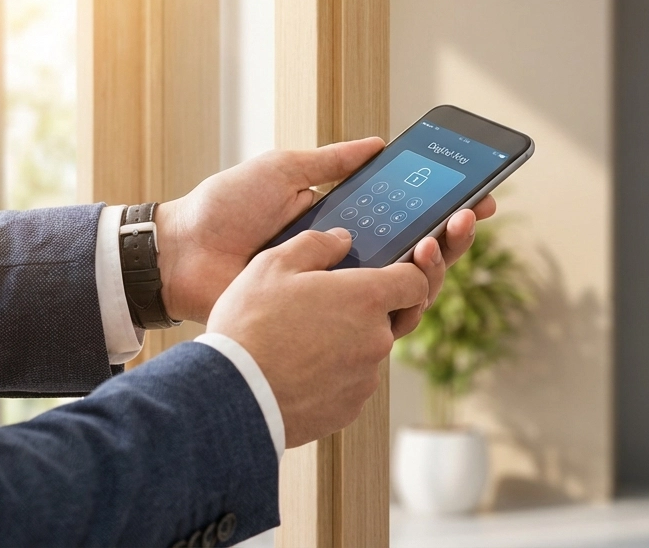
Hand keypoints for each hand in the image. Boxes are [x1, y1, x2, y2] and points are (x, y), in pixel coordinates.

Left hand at [154, 138, 496, 322]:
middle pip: (419, 254)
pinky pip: (378, 320)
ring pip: (409, 287)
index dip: (444, 210)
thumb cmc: (226, 209)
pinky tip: (416, 275)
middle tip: (467, 216)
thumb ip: (333, 162)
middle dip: (453, 235)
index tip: (477, 195)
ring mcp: (341, 294)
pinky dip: (404, 299)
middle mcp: (350, 260)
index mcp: (344, 223)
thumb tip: (380, 144)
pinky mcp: (327, 323)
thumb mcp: (284, 170)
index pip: (407, 218)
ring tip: (440, 239)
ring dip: (435, 263)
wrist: (183, 252)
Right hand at [207, 228, 445, 445]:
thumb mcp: (273, 264)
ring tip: (299, 344)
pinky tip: (295, 371)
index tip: (390, 276)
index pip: (417, 282)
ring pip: (366, 353)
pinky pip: (349, 385)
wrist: (231, 395)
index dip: (407, 275)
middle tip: (326, 309)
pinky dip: (331, 377)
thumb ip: (316, 244)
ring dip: (345, 346)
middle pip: (390, 319)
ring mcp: (365, 378)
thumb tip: (342, 239)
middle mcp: (377, 339)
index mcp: (367, 298)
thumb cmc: (250, 324)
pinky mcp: (349, 408)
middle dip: (366, 312)